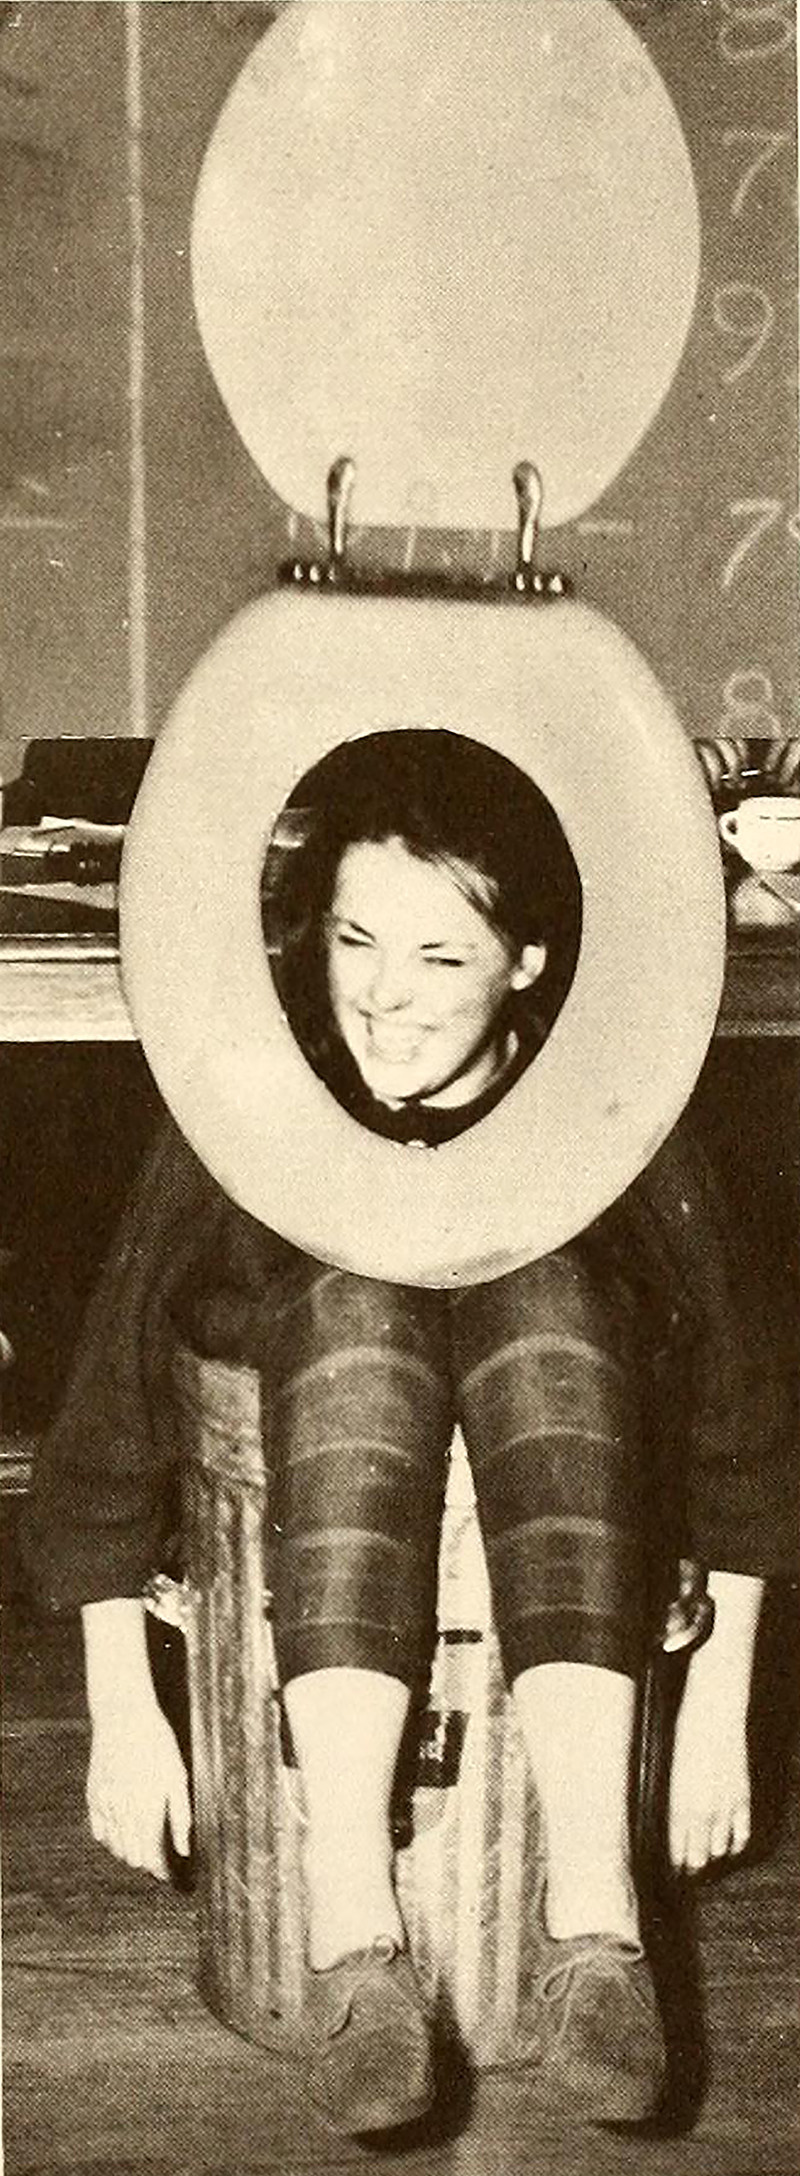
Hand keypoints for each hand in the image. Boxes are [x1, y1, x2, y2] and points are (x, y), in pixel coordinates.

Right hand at [86, 1698, 191, 1880]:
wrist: (123, 1717)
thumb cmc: (157, 1745)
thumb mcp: (177, 1777)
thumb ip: (180, 1817)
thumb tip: (183, 1851)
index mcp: (146, 1810)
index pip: (151, 1856)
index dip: (160, 1871)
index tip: (168, 1876)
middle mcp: (122, 1812)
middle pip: (132, 1856)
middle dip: (146, 1862)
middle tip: (159, 1860)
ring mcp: (104, 1805)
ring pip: (114, 1846)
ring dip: (129, 1852)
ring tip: (143, 1847)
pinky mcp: (93, 1795)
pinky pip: (99, 1829)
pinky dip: (110, 1838)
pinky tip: (122, 1833)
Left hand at [668, 1673, 750, 1873]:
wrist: (713, 1717)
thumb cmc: (685, 1739)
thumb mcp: (670, 1773)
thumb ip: (671, 1802)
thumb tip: (671, 1824)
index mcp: (678, 1805)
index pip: (675, 1848)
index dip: (674, 1864)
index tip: (671, 1871)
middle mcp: (701, 1811)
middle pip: (697, 1855)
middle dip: (691, 1865)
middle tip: (688, 1871)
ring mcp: (724, 1807)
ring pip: (718, 1848)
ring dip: (711, 1854)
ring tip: (706, 1858)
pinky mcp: (741, 1798)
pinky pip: (741, 1833)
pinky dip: (735, 1843)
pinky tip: (729, 1845)